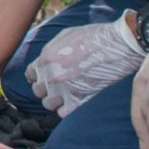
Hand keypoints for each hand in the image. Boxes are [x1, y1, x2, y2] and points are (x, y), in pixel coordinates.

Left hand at [26, 12, 145, 117]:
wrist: (119, 44)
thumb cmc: (93, 37)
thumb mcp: (65, 36)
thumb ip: (50, 50)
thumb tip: (42, 61)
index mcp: (46, 58)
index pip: (30, 74)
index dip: (37, 75)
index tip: (45, 75)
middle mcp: (52, 74)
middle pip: (38, 90)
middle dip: (46, 87)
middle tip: (58, 84)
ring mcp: (65, 89)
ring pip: (48, 104)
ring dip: (54, 100)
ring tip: (65, 94)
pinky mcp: (80, 99)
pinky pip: (62, 113)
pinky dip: (65, 109)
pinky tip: (73, 101)